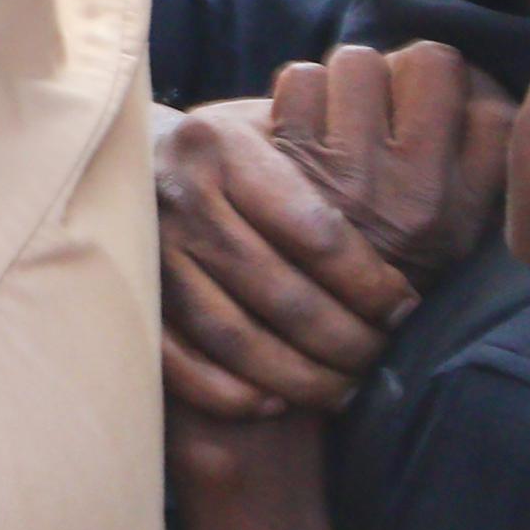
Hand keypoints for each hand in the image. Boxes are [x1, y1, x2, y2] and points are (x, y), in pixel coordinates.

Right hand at [152, 93, 423, 417]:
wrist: (115, 151)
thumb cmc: (223, 151)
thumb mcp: (268, 128)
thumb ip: (324, 154)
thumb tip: (414, 213)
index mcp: (219, 144)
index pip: (317, 232)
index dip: (372, 284)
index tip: (406, 309)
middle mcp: (177, 193)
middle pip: (281, 293)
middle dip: (346, 343)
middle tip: (381, 361)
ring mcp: (143, 246)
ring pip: (232, 335)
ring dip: (298, 378)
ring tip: (341, 391)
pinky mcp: (123, 290)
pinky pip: (176, 359)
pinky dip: (227, 392)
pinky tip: (271, 401)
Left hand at [270, 40, 509, 288]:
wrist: (299, 316)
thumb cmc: (371, 263)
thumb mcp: (445, 232)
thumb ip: (462, 165)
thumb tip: (461, 86)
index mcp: (467, 208)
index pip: (494, 110)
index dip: (462, 94)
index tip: (435, 109)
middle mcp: (420, 188)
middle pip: (432, 62)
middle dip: (404, 71)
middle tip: (382, 105)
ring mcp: (356, 171)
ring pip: (360, 62)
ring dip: (344, 80)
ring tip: (336, 119)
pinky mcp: (293, 157)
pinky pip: (300, 80)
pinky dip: (295, 94)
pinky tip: (297, 128)